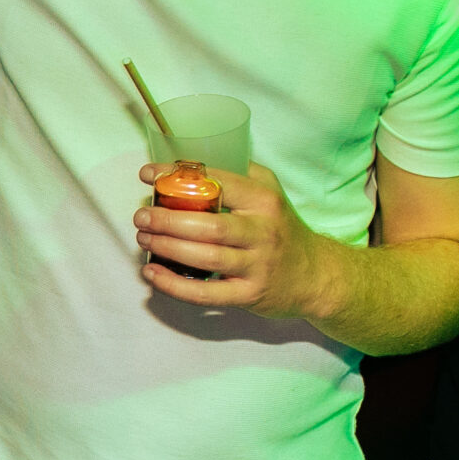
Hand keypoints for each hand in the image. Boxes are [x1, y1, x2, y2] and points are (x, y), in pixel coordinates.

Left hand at [134, 163, 338, 319]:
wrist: (316, 275)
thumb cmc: (283, 230)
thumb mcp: (272, 194)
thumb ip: (240, 175)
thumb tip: (190, 164)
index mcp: (264, 201)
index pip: (217, 183)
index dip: (178, 177)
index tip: (149, 174)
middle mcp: (262, 232)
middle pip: (208, 225)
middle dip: (167, 219)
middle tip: (142, 216)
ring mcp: (256, 266)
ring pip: (205, 257)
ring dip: (167, 247)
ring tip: (144, 239)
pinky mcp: (248, 295)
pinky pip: (206, 293)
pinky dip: (175, 285)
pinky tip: (153, 274)